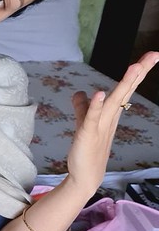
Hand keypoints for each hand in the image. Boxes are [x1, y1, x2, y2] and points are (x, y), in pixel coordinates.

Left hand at [66, 51, 158, 193]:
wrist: (84, 175)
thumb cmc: (86, 148)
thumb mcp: (82, 122)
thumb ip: (82, 107)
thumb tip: (80, 93)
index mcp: (111, 112)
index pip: (126, 88)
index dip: (138, 72)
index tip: (152, 55)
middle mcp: (110, 116)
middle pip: (126, 91)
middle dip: (139, 72)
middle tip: (154, 55)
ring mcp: (100, 125)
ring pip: (114, 101)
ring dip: (124, 84)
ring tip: (134, 67)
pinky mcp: (88, 133)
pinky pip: (92, 117)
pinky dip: (95, 105)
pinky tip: (99, 93)